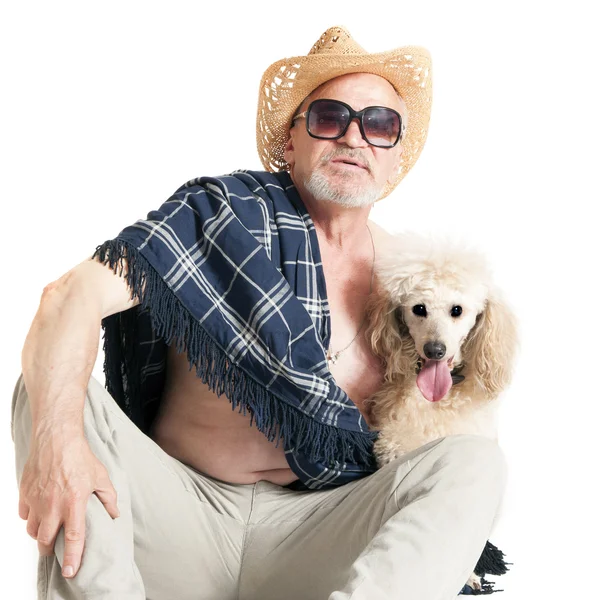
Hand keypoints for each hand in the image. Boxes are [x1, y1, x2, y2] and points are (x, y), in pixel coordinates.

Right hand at [18, 431, 119, 578]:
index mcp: (74, 503)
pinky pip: (24, 515)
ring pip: (33, 531)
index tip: (71, 572)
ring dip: (40, 535)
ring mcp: (37, 500)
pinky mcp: (25, 494)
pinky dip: (31, 518)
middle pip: (46, 541)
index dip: (73, 557)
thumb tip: (115, 515)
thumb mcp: (101, 477)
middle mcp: (53, 505)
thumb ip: (108, 498)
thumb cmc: (80, 457)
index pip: (74, 538)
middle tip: (57, 550)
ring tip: (50, 531)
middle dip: (51, 550)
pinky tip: (40, 512)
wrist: (57, 439)